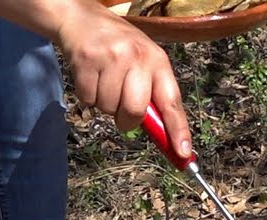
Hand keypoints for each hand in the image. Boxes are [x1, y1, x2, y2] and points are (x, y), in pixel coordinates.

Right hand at [53, 2, 191, 157]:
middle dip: (125, 119)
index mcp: (157, 61)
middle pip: (135, 111)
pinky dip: (88, 96)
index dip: (178, 130)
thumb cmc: (118, 47)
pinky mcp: (87, 61)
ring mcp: (111, 58)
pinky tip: (91, 77)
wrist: (83, 19)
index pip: (172, 102)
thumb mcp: (143, 62)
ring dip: (104, 104)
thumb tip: (162, 135)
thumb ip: (152, 94)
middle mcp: (137, 57)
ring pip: (107, 108)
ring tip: (104, 81)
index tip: (183, 153)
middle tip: (120, 109)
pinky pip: (88, 100)